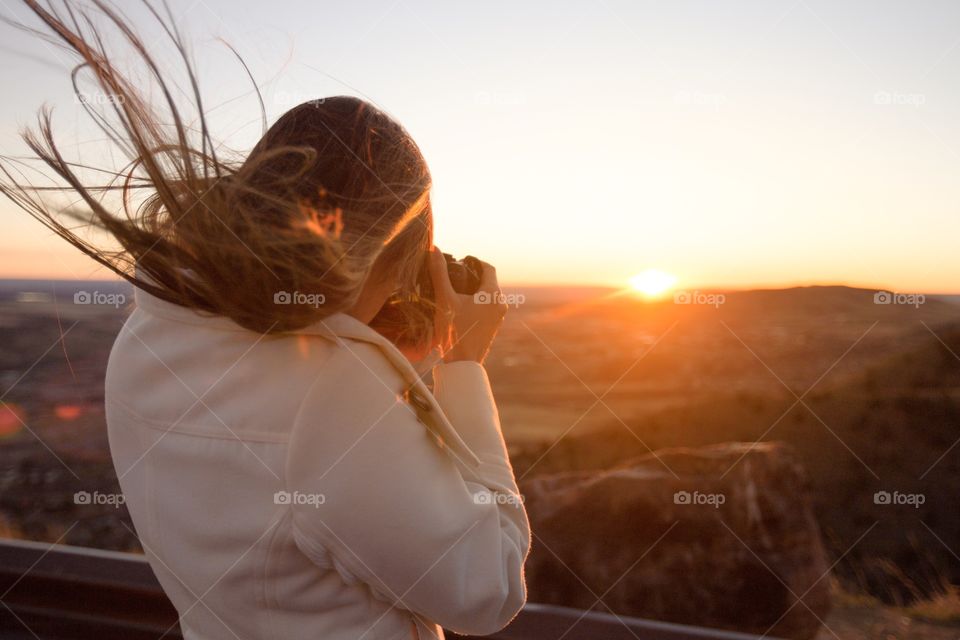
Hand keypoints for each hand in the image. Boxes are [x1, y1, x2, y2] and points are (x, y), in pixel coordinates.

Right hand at [429, 247, 505, 363]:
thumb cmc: (454, 331)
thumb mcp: (444, 299)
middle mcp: (500, 304)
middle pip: (487, 281)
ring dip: (472, 291)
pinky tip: (458, 308)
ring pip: (486, 295)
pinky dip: (474, 303)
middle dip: (470, 276)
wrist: (462, 364)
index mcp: (493, 294)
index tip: (458, 263)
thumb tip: (434, 249)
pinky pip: (486, 308)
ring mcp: (498, 317)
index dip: (473, 261)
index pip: (487, 267)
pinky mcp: (493, 327)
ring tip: (452, 292)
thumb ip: (439, 272)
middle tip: (452, 277)